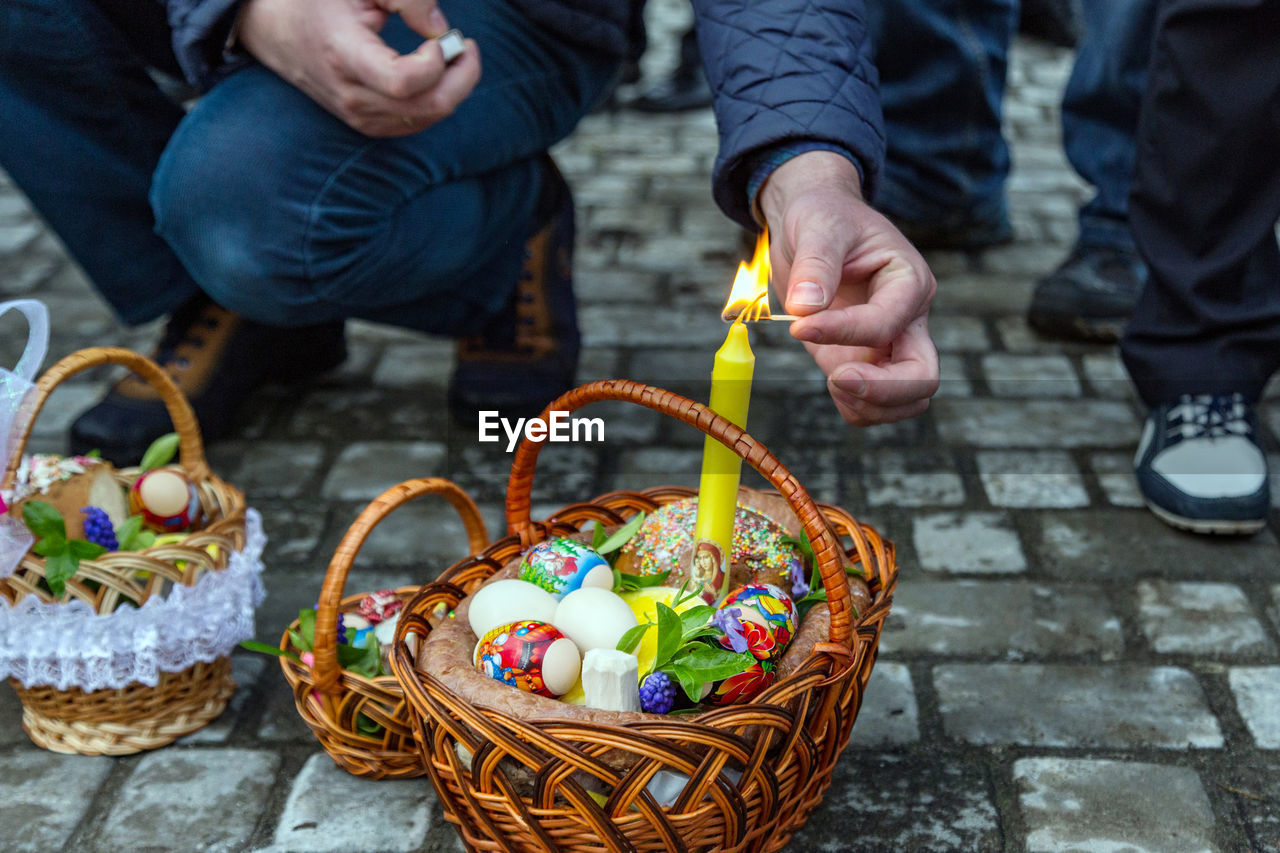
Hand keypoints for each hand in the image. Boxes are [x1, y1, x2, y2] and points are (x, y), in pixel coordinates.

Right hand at [239, 0, 480, 136]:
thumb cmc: (319, 2)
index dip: (434, 62)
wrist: (276, 32)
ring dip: (454, 87)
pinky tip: (435, 73)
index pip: (403, 82)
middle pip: (429, 105)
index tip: (439, 37)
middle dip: (462, 75)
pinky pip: (418, 122)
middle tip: (465, 45)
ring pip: (429, 117)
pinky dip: (438, 99)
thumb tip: (439, 27)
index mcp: (344, 55)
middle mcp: (352, 95)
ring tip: (451, 53)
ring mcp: (359, 116)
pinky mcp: (368, 125)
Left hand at [757, 151, 938, 425]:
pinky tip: (830, 383)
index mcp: (908, 281)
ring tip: (831, 380)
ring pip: (906, 400)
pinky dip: (855, 407)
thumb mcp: (818, 226)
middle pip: (922, 376)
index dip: (843, 331)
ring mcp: (889, 345)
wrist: (814, 226)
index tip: (799, 326)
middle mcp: (908, 319)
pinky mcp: (864, 361)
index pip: (886, 323)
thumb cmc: (824, 217)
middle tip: (835, 378)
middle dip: (882, 390)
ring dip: (869, 405)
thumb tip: (807, 307)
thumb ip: (816, 264)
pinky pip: (873, 404)